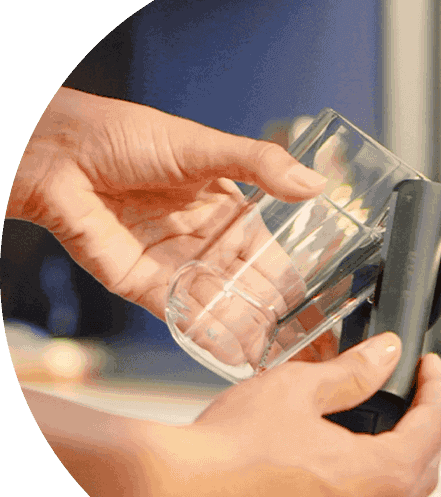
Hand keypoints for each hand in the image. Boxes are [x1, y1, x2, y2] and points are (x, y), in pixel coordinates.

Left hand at [9, 87, 331, 363]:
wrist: (61, 153)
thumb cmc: (128, 137)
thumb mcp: (205, 146)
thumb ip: (261, 165)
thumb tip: (315, 184)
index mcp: (228, 213)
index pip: (271, 255)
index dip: (296, 282)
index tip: (322, 307)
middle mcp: (207, 244)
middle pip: (250, 289)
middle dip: (278, 319)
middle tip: (307, 348)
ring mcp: (178, 267)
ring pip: (221, 307)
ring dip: (248, 334)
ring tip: (277, 358)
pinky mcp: (145, 286)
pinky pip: (182, 314)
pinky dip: (207, 335)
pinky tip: (234, 353)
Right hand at [136, 333, 440, 496]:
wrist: (178, 496)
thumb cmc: (232, 447)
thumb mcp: (301, 389)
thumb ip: (353, 371)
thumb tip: (386, 354)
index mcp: (379, 478)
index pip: (437, 427)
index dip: (439, 388)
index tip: (431, 368)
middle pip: (425, 466)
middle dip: (425, 425)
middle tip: (409, 391)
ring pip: (397, 495)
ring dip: (398, 455)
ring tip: (375, 417)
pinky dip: (368, 481)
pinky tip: (338, 454)